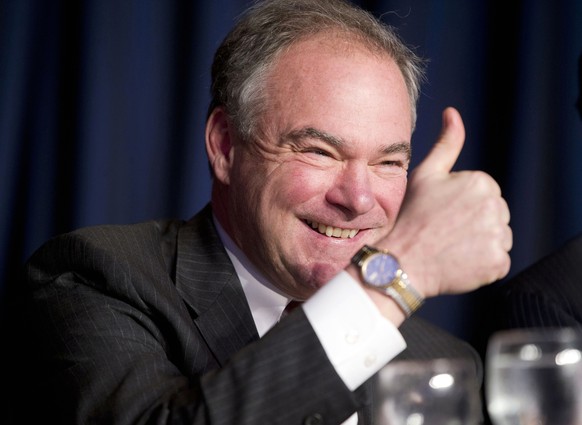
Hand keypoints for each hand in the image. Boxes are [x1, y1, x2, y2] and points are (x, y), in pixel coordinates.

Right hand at [380, 107, 511, 297]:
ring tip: (452, 247)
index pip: (485, 194)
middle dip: (475, 223)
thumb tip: (452, 112)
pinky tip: (460, 262)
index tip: (443, 214)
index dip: (463, 205)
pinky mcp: (497, 263)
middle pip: (495, 215)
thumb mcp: (425, 175)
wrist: (401, 262)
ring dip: (480, 244)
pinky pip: (498, 261)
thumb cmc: (411, 217)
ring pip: (498, 238)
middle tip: (445, 231)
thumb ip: (446, 144)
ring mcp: (498, 237)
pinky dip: (483, 264)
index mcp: (481, 182)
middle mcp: (496, 207)